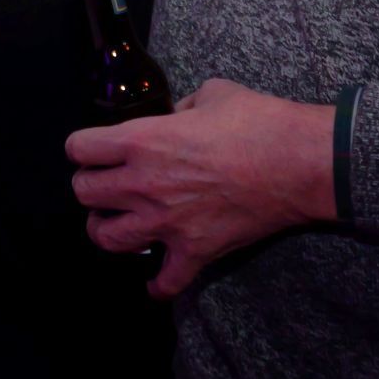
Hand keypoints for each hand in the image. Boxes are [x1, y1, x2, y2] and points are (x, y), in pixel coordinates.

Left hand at [66, 78, 337, 297]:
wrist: (299, 163)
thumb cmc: (257, 121)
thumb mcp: (210, 94)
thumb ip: (179, 106)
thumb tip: (174, 116)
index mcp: (142, 141)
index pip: (79, 148)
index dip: (83, 147)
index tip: (93, 149)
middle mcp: (144, 184)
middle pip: (84, 193)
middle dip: (89, 186)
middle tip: (104, 182)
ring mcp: (167, 222)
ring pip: (106, 238)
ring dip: (106, 229)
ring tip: (116, 222)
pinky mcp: (195, 250)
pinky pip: (165, 282)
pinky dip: (158, 284)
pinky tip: (155, 280)